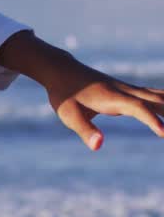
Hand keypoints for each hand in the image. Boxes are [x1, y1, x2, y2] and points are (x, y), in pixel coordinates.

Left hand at [0, 31, 163, 149]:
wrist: (61, 70)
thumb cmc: (64, 94)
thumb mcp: (69, 115)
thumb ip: (85, 130)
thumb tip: (98, 146)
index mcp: (113, 97)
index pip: (138, 108)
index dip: (152, 120)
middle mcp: (125, 91)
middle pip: (155, 100)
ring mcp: (128, 89)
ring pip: (157, 96)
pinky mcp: (127, 90)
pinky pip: (153, 95)